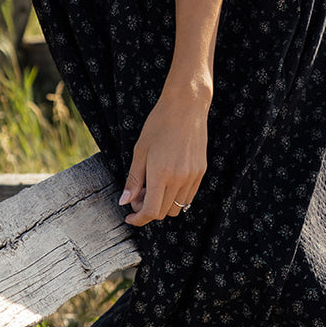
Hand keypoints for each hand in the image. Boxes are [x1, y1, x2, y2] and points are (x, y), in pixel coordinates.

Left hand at [119, 81, 209, 226]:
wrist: (186, 106)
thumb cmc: (159, 124)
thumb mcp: (140, 150)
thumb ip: (134, 179)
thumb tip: (124, 201)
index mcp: (162, 174)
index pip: (151, 211)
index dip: (138, 219)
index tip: (129, 217)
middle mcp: (180, 179)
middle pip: (163, 212)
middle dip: (148, 210)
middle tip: (138, 195)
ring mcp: (193, 176)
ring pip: (178, 207)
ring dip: (163, 205)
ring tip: (153, 186)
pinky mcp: (201, 172)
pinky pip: (188, 196)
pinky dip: (176, 197)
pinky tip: (167, 181)